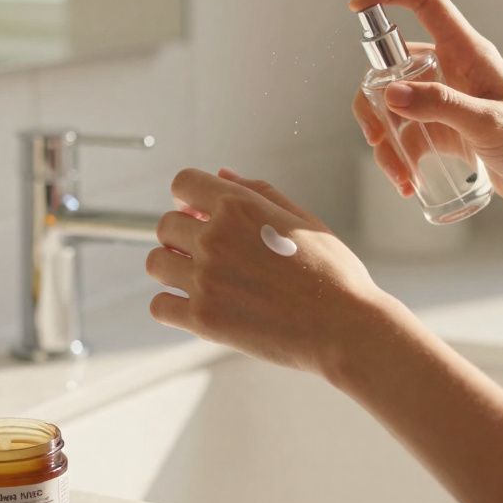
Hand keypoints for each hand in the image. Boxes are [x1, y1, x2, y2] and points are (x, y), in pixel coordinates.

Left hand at [146, 167, 400, 376]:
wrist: (345, 328)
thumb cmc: (332, 273)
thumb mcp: (302, 219)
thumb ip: (258, 192)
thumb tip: (222, 173)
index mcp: (239, 206)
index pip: (182, 183)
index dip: (188, 197)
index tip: (199, 213)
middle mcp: (215, 238)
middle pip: (165, 225)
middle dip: (182, 235)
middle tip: (208, 253)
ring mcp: (205, 280)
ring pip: (156, 263)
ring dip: (173, 268)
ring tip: (201, 280)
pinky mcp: (203, 319)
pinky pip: (159, 305)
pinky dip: (172, 306)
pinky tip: (196, 306)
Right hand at [349, 0, 502, 209]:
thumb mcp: (488, 123)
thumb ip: (441, 106)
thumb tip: (390, 93)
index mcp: (467, 52)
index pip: (425, 2)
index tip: (355, 7)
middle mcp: (451, 70)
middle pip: (391, 66)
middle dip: (372, 102)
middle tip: (376, 137)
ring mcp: (445, 100)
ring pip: (392, 107)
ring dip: (385, 141)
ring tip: (398, 174)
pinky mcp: (444, 130)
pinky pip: (406, 135)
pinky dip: (399, 158)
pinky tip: (408, 183)